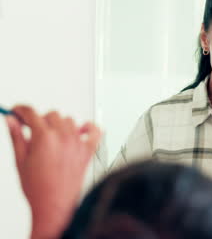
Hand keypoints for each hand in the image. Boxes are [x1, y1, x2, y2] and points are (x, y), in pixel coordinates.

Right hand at [6, 105, 100, 238]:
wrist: (55, 205)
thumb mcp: (20, 160)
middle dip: (40, 120)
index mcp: (44, 137)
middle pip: (51, 115)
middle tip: (32, 131)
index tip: (17, 112)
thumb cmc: (38, 188)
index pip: (31, 112)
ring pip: (69, 120)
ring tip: (52, 138)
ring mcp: (78, 142)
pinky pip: (95, 131)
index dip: (21, 110)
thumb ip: (17, 137)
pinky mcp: (88, 151)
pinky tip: (81, 131)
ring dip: (60, 125)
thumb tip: (11, 121)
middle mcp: (63, 136)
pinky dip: (89, 128)